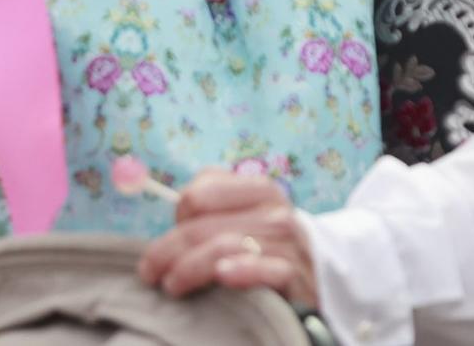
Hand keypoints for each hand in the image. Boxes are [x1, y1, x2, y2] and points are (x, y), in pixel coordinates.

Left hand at [137, 170, 317, 306]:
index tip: (168, 236)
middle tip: (150, 272)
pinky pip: (266, 270)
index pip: (200, 194)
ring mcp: (287, 242)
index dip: (177, 216)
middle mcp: (273, 210)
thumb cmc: (269, 242)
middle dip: (169, 250)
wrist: (322, 271)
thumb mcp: (245, 214)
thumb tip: (175, 211)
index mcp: (258, 188)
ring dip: (190, 268)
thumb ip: (211, 206)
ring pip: (225, 247)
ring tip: (172, 285)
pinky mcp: (296, 275)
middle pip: (205, 225)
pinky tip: (223, 276)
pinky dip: (243, 271)